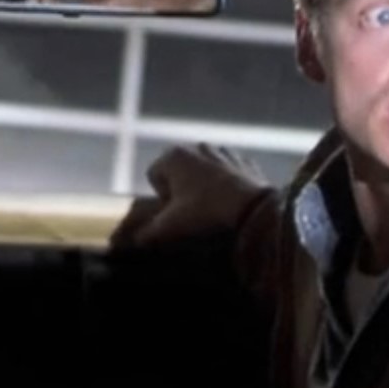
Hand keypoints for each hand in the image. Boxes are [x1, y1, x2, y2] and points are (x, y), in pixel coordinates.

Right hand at [110, 144, 269, 248]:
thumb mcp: (170, 226)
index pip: (153, 175)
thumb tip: (136, 240)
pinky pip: (227, 172)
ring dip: (203, 185)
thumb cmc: (205, 212)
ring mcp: (223, 151)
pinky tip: (230, 202)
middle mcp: (196, 146)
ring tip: (211, 208)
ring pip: (203, 170)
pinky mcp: (244, 161)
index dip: (160, 196)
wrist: (252, 210)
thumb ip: (147, 233)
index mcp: (173, 155)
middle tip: (190, 212)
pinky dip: (226, 184)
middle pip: (178, 171)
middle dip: (180, 188)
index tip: (173, 211)